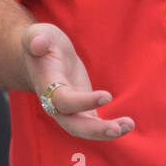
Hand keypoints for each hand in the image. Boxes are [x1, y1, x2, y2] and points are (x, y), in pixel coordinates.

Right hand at [21, 22, 134, 140]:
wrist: (43, 57)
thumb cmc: (43, 42)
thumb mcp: (37, 34)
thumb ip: (36, 38)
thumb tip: (37, 43)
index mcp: (47, 87)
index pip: (64, 100)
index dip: (84, 101)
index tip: (107, 95)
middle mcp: (56, 105)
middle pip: (73, 125)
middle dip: (94, 130)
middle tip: (116, 129)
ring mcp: (69, 110)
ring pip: (85, 129)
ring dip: (106, 131)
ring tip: (128, 125)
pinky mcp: (81, 110)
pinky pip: (94, 124)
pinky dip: (109, 127)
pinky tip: (127, 125)